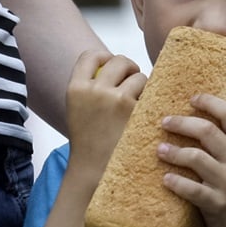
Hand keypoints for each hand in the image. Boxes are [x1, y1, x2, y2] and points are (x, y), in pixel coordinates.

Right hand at [66, 50, 146, 184]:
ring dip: (142, 86)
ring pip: (138, 76)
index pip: (90, 56)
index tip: (111, 65)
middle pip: (118, 60)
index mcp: (75, 88)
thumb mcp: (79, 110)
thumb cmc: (89, 143)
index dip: (104, 57)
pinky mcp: (135, 110)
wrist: (95, 170)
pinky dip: (150, 100)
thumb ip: (91, 88)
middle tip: (132, 82)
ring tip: (137, 103)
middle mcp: (95, 90)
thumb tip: (113, 68)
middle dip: (129, 68)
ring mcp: (116, 99)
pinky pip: (150, 93)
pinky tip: (145, 114)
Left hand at [156, 94, 225, 226]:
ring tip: (160, 149)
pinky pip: (192, 190)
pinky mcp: (216, 204)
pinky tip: (165, 178)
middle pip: (207, 132)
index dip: (210, 103)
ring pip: (196, 158)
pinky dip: (177, 183)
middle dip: (183, 122)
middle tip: (166, 121)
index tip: (193, 98)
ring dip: (174, 152)